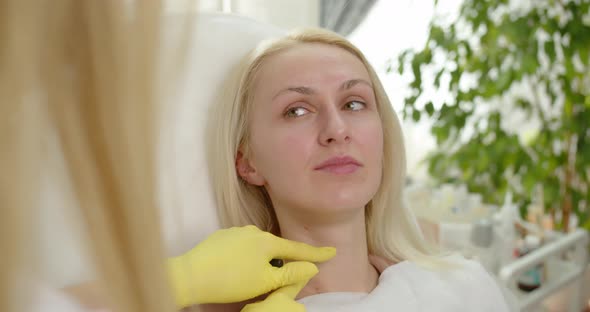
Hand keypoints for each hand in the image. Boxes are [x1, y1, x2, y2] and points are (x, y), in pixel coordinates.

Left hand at [167, 225, 335, 307]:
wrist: (191, 275)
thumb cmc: (230, 280)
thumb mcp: (265, 281)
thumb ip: (290, 272)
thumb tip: (311, 267)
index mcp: (267, 242)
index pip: (298, 249)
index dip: (316, 254)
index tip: (331, 252)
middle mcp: (253, 231)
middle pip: (277, 248)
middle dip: (284, 260)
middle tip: (286, 275)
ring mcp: (235, 232)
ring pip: (258, 247)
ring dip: (263, 260)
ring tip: (254, 278)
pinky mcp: (221, 237)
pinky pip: (242, 247)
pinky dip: (246, 258)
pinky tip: (238, 270)